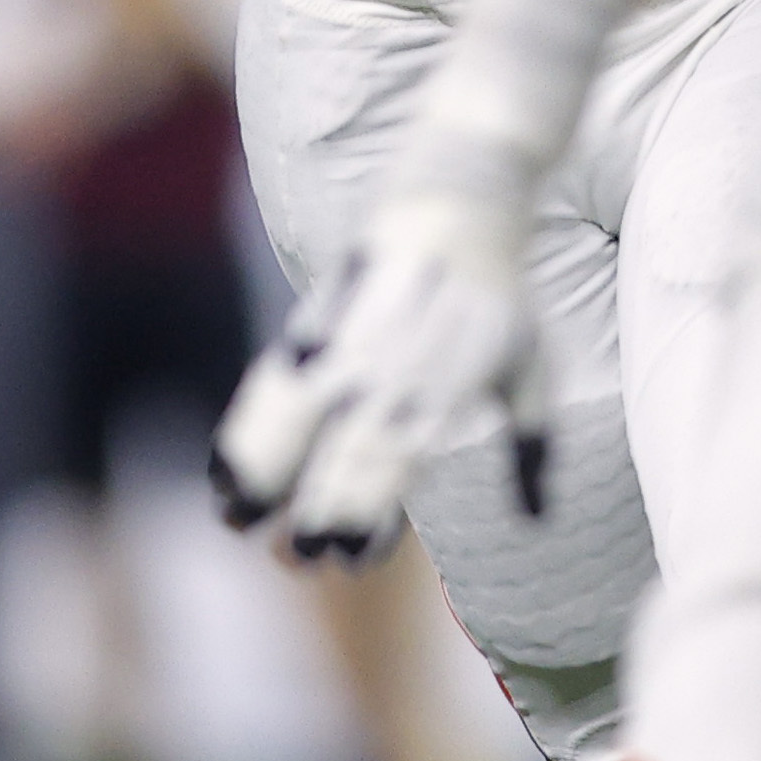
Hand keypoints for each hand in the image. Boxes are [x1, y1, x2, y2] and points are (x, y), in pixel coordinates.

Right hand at [210, 178, 549, 564]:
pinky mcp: (320, 310)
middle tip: (292, 562)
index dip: (370, 515)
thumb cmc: (501, 295)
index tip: (348, 561)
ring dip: (262, 467)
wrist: (464, 198)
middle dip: (318, 509)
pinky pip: (274, 375)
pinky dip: (247, 423)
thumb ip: (531, 449)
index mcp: (444, 390)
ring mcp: (352, 338)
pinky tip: (222, 466)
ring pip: (296, 413)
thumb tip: (538, 520)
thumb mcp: (530, 370)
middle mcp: (394, 368)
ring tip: (232, 517)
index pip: (399, 465)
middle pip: (347, 449)